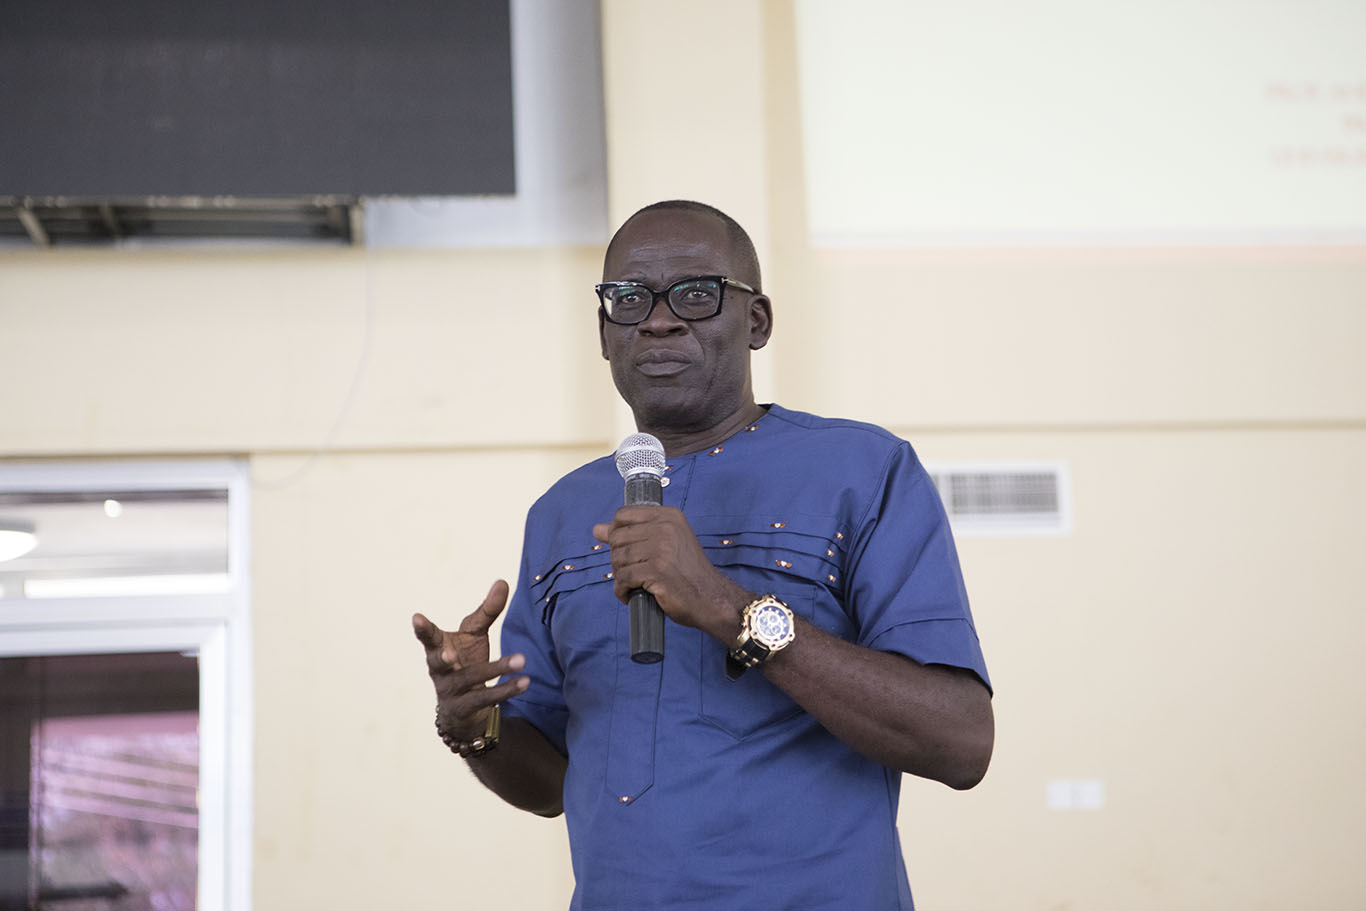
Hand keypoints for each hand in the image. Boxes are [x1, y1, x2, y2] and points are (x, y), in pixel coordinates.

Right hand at [412, 579, 528, 741]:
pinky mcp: (464, 709)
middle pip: (438, 662)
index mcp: (438, 648)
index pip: (428, 637)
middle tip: (450, 653)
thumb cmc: (465, 661)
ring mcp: (450, 691)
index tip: (416, 617)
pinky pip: (485, 699)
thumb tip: (502, 581)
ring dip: (497, 668)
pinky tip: (525, 681)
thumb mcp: (475, 635)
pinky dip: (506, 689)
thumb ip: (487, 611)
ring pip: (470, 679)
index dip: (422, 628)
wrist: (465, 709)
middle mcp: (439, 670)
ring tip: (522, 659)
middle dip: (443, 657)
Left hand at [592, 506, 748, 642]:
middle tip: (631, 573)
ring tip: (633, 584)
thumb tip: (597, 529)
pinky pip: (623, 578)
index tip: (624, 550)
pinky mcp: (657, 570)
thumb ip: (632, 533)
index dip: (616, 534)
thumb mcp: (663, 544)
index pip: (623, 515)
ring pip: (618, 558)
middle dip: (618, 559)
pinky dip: (622, 590)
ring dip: (620, 576)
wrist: (710, 598)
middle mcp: (665, 527)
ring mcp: (661, 548)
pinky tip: (631, 594)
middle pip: (617, 538)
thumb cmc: (687, 573)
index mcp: (668, 516)